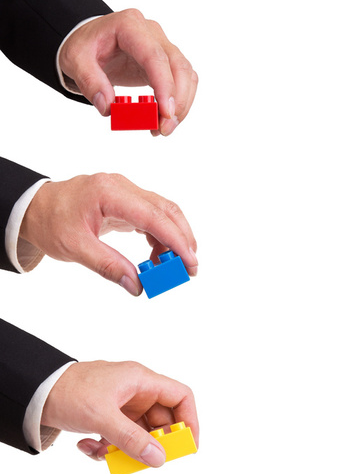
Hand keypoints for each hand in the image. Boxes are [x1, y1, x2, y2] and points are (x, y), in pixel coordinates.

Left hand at [20, 174, 197, 295]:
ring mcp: (125, 192)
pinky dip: (160, 236)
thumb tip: (137, 286)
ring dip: (173, 239)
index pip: (153, 216)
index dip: (176, 240)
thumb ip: (108, 266)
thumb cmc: (51, 222)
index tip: (189, 263)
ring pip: (163, 212)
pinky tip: (157, 257)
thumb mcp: (75, 248)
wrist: (37, 207)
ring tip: (171, 268)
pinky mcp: (126, 201)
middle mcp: (122, 187)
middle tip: (189, 270)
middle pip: (166, 210)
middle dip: (182, 240)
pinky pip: (152, 216)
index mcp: (109, 193)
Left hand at [41, 360, 198, 465]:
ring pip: (139, 434)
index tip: (187, 447)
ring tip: (104, 454)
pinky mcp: (107, 417)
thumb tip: (159, 459)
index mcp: (140, 381)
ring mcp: (121, 405)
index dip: (190, 421)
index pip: (180, 396)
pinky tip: (88, 447)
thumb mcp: (101, 417)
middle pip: (161, 420)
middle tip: (144, 462)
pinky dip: (107, 449)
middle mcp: (135, 391)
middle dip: (152, 444)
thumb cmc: (69, 392)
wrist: (35, 392)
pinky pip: (119, 438)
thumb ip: (132, 439)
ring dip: (125, 450)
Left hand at [58, 10, 197, 135]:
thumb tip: (108, 108)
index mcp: (129, 26)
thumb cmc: (84, 48)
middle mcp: (151, 33)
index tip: (165, 113)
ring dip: (181, 105)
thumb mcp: (75, 61)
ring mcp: (161, 46)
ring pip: (185, 74)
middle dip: (177, 101)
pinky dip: (178, 103)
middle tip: (164, 129)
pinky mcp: (165, 63)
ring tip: (162, 128)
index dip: (165, 85)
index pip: (155, 56)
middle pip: (178, 65)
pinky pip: (182, 81)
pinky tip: (163, 119)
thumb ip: (90, 83)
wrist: (89, 43)